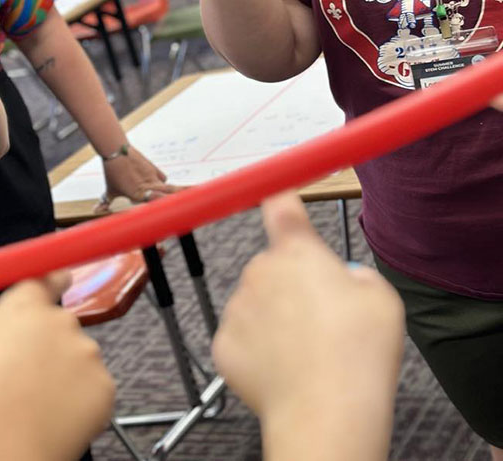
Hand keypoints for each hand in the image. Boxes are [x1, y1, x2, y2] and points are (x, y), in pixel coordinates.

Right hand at [0, 273, 113, 460]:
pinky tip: (57, 418)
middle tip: (30, 380)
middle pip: (63, 325)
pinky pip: (96, 389)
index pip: (48, 278)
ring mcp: (86, 352)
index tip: (60, 281)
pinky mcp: (105, 385)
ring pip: (80, 360)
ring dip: (66, 378)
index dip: (53, 283)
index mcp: (21, 306)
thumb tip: (10, 342)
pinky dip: (82, 403)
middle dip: (52, 348)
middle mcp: (58, 320)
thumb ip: (3, 336)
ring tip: (38, 406)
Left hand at [94, 145, 177, 213]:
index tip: (163, 214)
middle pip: (167, 197)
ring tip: (175, 196)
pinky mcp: (153, 169)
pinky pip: (162, 178)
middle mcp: (148, 187)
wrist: (116, 152)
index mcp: (138, 195)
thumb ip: (105, 202)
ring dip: (168, 193)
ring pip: (167, 188)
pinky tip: (161, 184)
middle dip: (169, 201)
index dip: (159, 210)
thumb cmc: (112, 173)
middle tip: (172, 205)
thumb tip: (96, 210)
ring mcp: (152, 177)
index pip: (155, 206)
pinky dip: (161, 182)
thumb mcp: (110, 189)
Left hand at [211, 193, 402, 456]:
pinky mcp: (223, 344)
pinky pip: (242, 340)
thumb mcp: (380, 297)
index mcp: (297, 252)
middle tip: (323, 322)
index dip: (278, 199)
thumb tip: (343, 278)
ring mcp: (236, 308)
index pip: (280, 208)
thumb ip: (354, 276)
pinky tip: (285, 371)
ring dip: (274, 321)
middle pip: (272, 268)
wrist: (326, 410)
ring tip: (308, 354)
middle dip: (291, 287)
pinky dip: (258, 352)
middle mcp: (259, 271)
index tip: (272, 192)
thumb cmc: (359, 352)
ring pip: (255, 305)